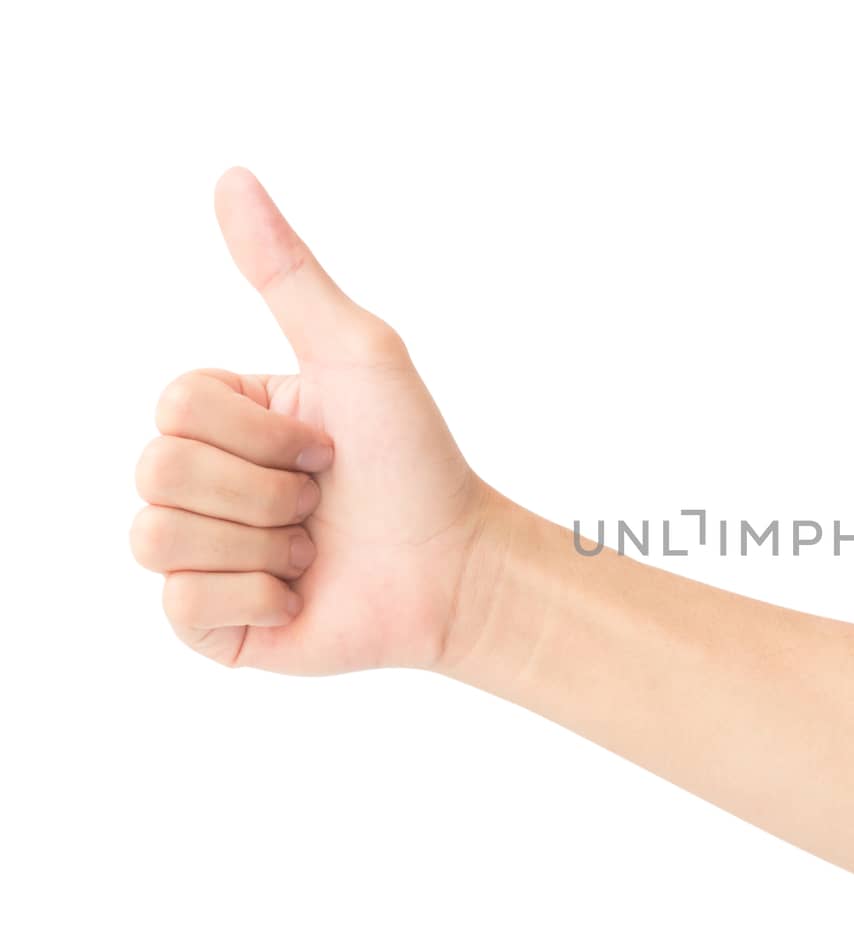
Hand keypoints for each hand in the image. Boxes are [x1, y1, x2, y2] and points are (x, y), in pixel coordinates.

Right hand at [131, 168, 493, 673]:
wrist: (456, 568)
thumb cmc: (415, 459)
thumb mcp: (357, 353)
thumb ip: (289, 272)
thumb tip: (230, 175)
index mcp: (224, 417)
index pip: (175, 405)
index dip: (260, 429)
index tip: (325, 443)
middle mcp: (202, 482)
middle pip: (158, 470)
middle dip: (263, 487)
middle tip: (322, 499)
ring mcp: (200, 554)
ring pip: (156, 536)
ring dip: (259, 541)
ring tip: (312, 546)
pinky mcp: (210, 623)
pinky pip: (181, 605)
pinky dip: (255, 596)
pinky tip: (300, 592)